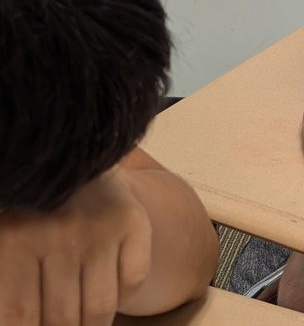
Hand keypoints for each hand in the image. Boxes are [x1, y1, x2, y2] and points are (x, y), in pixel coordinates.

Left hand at [0, 166, 151, 325]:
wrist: (69, 153)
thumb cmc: (27, 210)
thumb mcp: (3, 243)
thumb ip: (7, 286)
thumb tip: (17, 321)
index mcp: (15, 241)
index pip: (20, 318)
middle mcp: (60, 235)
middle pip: (62, 319)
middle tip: (63, 324)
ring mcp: (101, 228)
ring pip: (100, 308)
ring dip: (92, 325)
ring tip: (83, 321)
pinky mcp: (133, 222)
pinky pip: (134, 281)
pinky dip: (124, 297)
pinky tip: (109, 290)